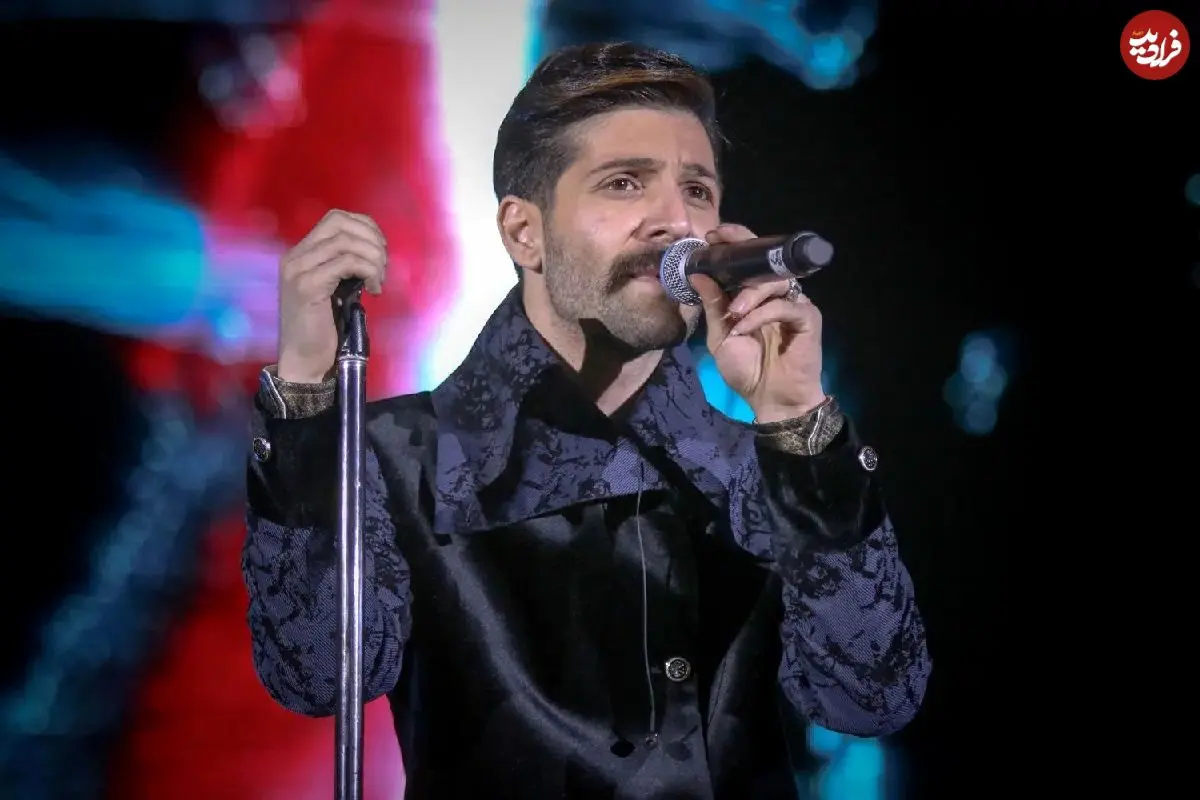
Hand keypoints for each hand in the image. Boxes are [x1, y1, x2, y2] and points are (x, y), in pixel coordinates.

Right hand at [276, 210, 386, 383]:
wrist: (304, 360)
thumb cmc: (323, 327)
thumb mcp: (335, 288)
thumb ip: (345, 265)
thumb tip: (376, 250)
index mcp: (301, 253)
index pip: (335, 218)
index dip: (365, 227)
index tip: (381, 249)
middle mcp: (295, 256)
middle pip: (339, 222)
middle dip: (372, 240)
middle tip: (383, 266)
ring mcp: (299, 270)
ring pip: (346, 242)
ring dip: (373, 258)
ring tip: (379, 280)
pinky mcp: (307, 286)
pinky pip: (346, 263)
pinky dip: (368, 271)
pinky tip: (374, 290)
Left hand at [690, 223, 824, 422]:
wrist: (770, 400)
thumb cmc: (746, 371)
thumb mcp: (721, 337)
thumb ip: (713, 306)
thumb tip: (697, 274)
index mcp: (754, 297)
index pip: (748, 263)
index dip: (735, 244)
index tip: (713, 236)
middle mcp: (775, 296)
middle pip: (765, 263)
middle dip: (743, 251)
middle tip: (721, 246)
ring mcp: (793, 304)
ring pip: (774, 282)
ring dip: (750, 293)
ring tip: (734, 312)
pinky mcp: (808, 317)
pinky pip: (784, 305)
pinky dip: (761, 314)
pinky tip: (745, 327)